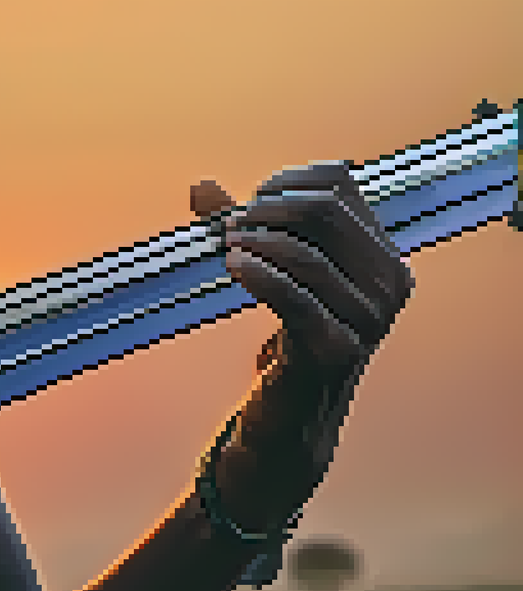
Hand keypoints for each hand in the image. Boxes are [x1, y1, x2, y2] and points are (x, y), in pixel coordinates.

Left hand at [192, 162, 414, 379]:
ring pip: (309, 257)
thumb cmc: (291, 332)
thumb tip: (201, 186)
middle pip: (328, 214)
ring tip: (226, 245)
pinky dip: (261, 276)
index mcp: (383, 254)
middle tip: (231, 223)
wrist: (297, 408)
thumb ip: (245, 226)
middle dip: (271, 209)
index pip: (341, 186)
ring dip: (258, 242)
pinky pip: (296, 299)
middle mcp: (388, 283)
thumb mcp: (276, 270)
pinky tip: (235, 266)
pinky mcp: (337, 350)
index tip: (251, 200)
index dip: (289, 182)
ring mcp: (368, 319)